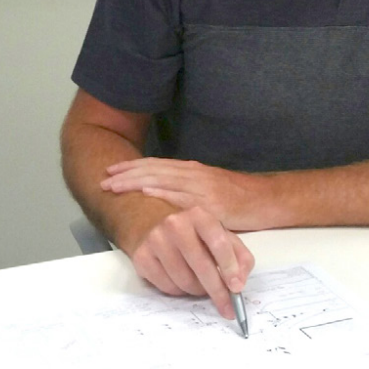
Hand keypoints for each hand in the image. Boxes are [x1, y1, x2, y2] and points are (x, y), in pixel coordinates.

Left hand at [101, 157, 269, 230]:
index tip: (110, 170)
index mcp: (190, 170)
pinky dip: (162, 193)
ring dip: (135, 182)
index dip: (131, 167)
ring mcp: (201, 187)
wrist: (265, 199)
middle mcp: (193, 174)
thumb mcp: (207, 189)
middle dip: (126, 174)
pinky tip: (146, 193)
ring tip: (114, 186)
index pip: (155, 165)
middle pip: (152, 170)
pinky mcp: (210, 203)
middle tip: (103, 179)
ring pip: (162, 180)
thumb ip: (186, 189)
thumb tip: (162, 195)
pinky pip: (182, 197)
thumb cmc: (237, 197)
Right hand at [128, 205, 254, 318]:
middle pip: (201, 266)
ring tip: (199, 284)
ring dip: (197, 291)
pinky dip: (178, 291)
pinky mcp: (141, 256)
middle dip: (217, 291)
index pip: (218, 243)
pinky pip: (166, 287)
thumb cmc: (193, 234)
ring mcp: (155, 239)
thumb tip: (239, 282)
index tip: (237, 288)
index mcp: (199, 216)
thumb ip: (239, 256)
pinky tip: (180, 280)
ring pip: (184, 281)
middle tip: (227, 307)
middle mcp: (175, 224)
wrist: (151, 222)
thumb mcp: (221, 235)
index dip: (230, 268)